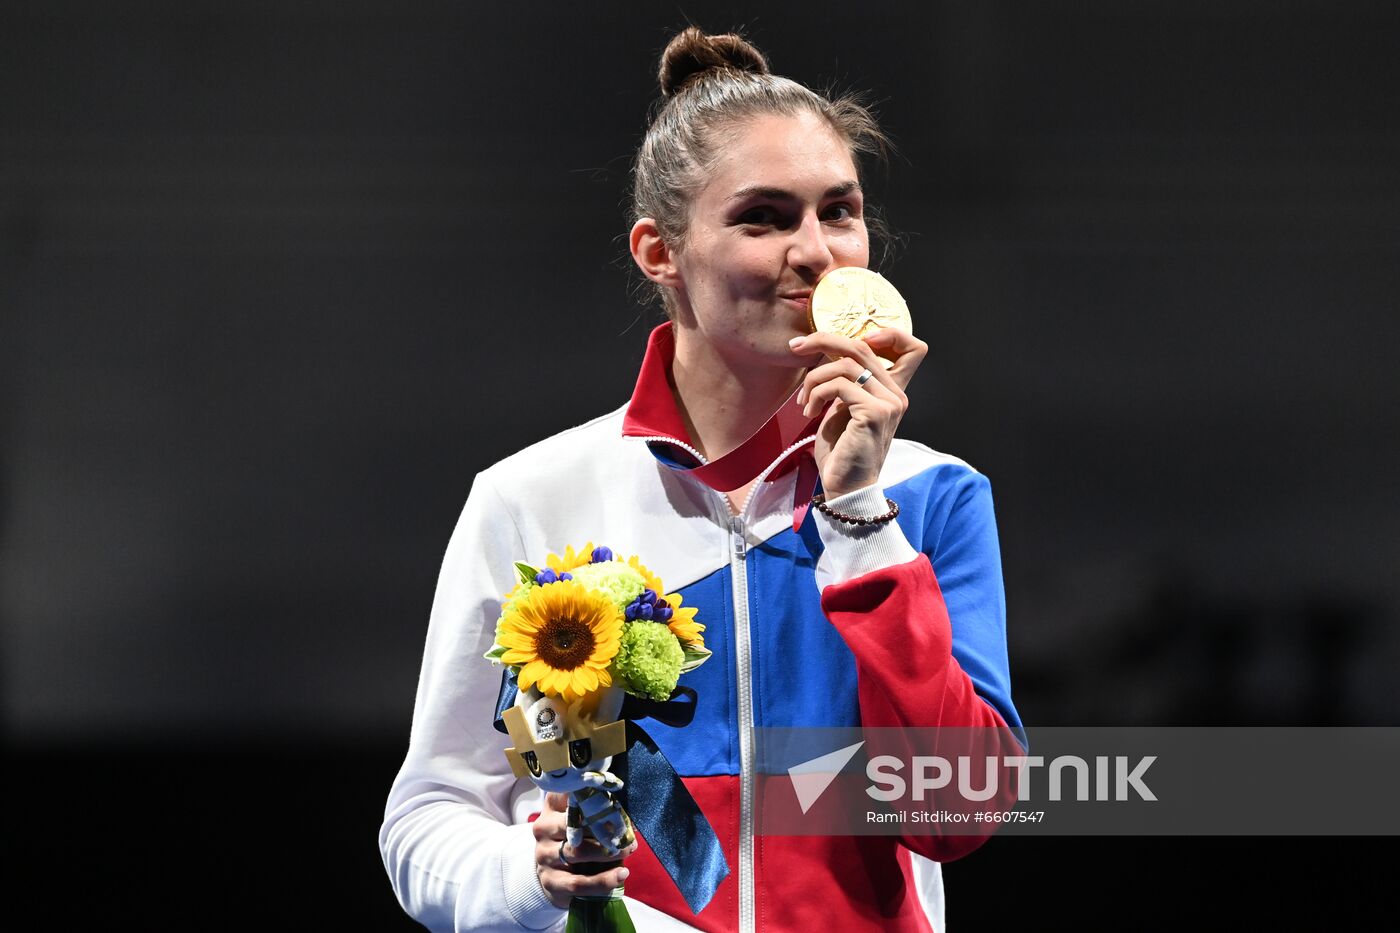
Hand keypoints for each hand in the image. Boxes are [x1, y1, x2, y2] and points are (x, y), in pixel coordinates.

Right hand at [533, 792, 637, 909]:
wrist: (556, 877)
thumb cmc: (579, 842)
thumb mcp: (586, 824)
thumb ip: (601, 816)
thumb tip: (631, 819)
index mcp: (553, 806)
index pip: (569, 793)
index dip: (592, 793)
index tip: (614, 796)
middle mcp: (543, 828)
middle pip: (573, 822)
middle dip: (604, 826)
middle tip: (627, 831)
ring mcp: (544, 855)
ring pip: (577, 852)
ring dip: (607, 853)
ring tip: (628, 851)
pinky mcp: (550, 881)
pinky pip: (579, 882)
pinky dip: (603, 880)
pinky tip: (621, 875)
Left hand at [790, 328, 927, 497]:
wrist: (845, 488)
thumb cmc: (841, 451)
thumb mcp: (842, 407)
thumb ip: (845, 380)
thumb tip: (824, 349)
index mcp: (893, 391)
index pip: (911, 347)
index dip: (887, 333)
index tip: (846, 342)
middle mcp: (897, 394)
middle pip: (862, 346)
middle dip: (823, 340)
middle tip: (795, 347)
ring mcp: (889, 403)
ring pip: (845, 364)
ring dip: (814, 378)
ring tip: (804, 401)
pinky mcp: (874, 413)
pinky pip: (838, 385)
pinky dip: (817, 393)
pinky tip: (809, 411)